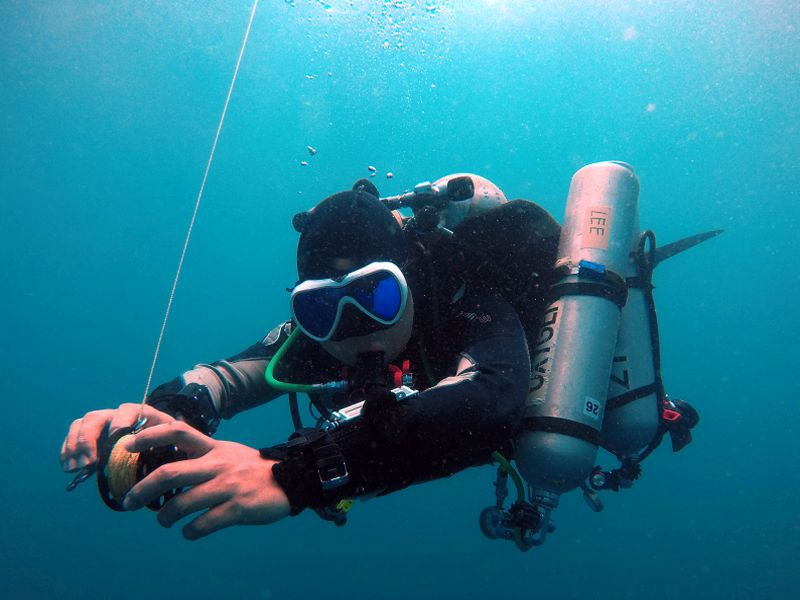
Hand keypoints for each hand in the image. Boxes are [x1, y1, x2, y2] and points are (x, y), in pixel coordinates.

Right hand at [60, 403, 174, 471]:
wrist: (158, 448)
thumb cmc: (164, 446)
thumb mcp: (167, 444)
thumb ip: (158, 447)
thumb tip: (146, 460)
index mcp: (139, 414)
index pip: (127, 410)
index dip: (120, 422)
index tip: (116, 438)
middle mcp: (116, 416)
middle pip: (96, 417)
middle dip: (88, 439)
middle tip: (89, 463)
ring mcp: (100, 425)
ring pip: (81, 425)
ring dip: (74, 446)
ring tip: (74, 468)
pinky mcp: (89, 437)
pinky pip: (72, 438)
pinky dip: (67, 452)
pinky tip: (68, 468)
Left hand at [121, 421, 289, 539]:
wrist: (290, 480)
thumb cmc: (252, 469)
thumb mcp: (226, 452)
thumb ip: (200, 455)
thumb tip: (167, 464)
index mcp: (212, 448)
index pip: (178, 432)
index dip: (150, 436)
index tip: (127, 445)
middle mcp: (217, 464)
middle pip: (170, 473)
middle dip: (143, 490)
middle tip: (129, 502)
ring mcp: (227, 486)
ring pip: (183, 503)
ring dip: (166, 516)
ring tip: (163, 521)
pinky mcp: (237, 508)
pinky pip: (204, 524)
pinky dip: (190, 531)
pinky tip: (189, 531)